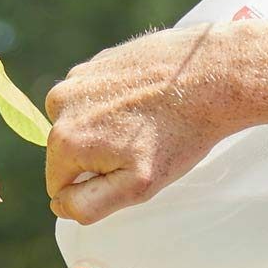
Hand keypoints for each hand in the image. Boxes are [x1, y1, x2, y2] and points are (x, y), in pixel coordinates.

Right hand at [45, 23, 236, 224]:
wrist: (208, 76)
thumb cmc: (177, 135)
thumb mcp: (136, 186)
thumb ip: (91, 204)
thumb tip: (60, 206)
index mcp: (64, 139)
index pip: (59, 185)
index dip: (93, 189)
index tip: (127, 174)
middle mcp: (59, 104)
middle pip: (68, 153)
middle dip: (99, 159)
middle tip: (142, 150)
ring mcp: (77, 77)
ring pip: (82, 124)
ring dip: (107, 131)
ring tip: (145, 125)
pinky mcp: (95, 62)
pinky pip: (97, 99)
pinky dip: (117, 106)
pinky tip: (147, 104)